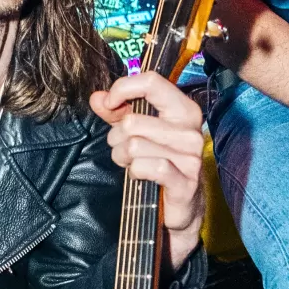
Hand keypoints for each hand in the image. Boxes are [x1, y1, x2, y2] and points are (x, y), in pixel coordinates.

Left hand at [90, 71, 205, 268]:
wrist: (183, 206)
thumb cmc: (159, 162)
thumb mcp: (135, 131)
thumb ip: (116, 111)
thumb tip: (97, 97)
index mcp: (184, 110)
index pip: (152, 82)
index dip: (123, 89)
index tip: (109, 104)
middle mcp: (190, 130)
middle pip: (133, 121)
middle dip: (117, 138)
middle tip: (124, 148)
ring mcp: (190, 157)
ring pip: (134, 145)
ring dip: (124, 157)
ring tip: (132, 162)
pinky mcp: (185, 182)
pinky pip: (144, 167)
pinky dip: (134, 172)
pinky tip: (140, 175)